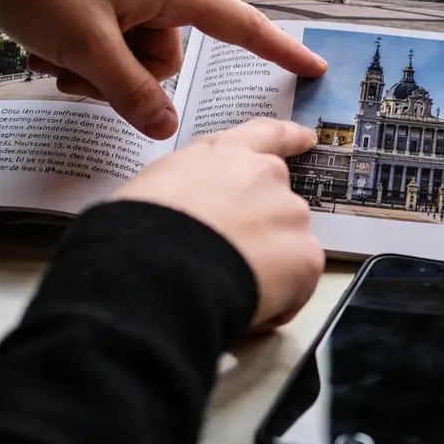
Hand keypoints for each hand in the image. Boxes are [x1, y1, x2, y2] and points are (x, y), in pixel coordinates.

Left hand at [0, 0, 326, 139]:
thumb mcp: (87, 49)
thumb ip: (133, 96)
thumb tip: (166, 128)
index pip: (240, 24)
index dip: (279, 50)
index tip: (314, 68)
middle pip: (167, 55)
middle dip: (126, 76)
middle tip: (78, 73)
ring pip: (130, 50)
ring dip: (94, 68)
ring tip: (50, 56)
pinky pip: (105, 32)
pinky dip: (78, 49)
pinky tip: (41, 42)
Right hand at [113, 118, 323, 331]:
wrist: (156, 269)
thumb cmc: (138, 232)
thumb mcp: (156, 188)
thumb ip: (191, 189)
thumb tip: (194, 213)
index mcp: (224, 153)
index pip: (266, 135)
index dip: (289, 138)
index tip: (305, 139)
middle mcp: (265, 175)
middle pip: (277, 201)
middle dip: (260, 229)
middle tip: (228, 258)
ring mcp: (290, 214)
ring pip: (289, 244)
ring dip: (268, 265)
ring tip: (227, 287)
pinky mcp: (305, 257)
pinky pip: (299, 283)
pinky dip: (279, 300)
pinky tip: (245, 308)